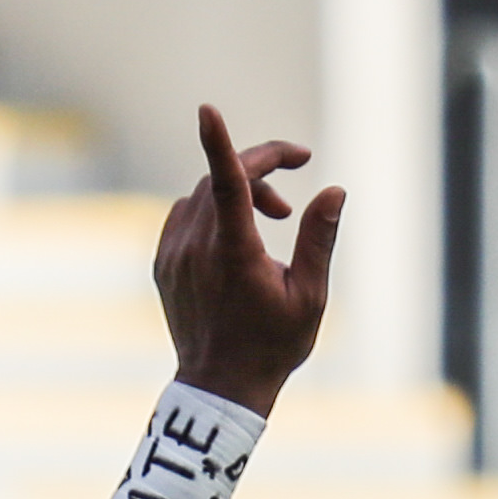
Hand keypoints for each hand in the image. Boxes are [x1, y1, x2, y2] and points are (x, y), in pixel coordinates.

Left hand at [154, 101, 344, 419]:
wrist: (221, 388)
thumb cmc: (272, 347)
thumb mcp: (309, 298)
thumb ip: (320, 239)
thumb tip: (334, 190)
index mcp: (234, 252)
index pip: (224, 182)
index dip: (218, 142)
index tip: (207, 110)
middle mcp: (197, 247)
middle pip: (221, 179)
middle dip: (261, 171)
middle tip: (294, 189)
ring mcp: (174, 254)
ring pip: (202, 195)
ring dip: (239, 191)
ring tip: (275, 218)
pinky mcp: (163, 263)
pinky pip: (184, 215)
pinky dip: (211, 210)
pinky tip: (236, 235)